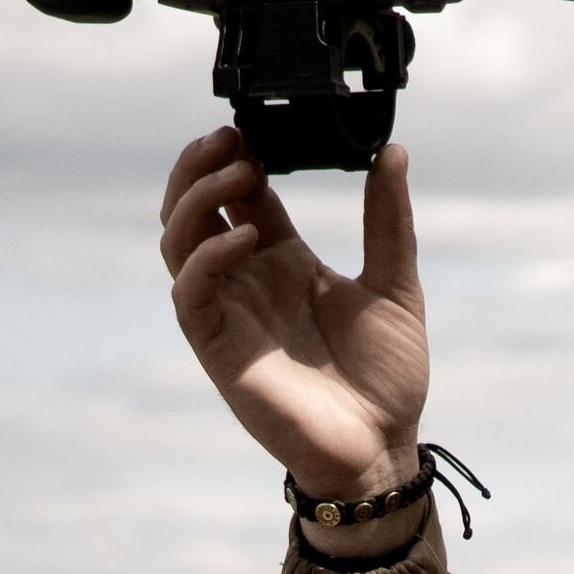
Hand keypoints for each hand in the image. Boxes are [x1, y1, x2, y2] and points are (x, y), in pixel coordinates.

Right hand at [158, 127, 428, 505]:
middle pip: (194, 207)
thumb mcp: (396, 285)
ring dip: (197, 198)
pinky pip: (191, 291)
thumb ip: (388, 221)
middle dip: (200, 166)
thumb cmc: (388, 377)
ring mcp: (228, 310)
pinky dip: (209, 257)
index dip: (237, 156)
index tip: (252, 127)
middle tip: (229, 138)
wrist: (381, 447)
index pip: (241, 195)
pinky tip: (245, 239)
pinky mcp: (217, 345)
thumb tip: (392, 152)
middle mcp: (247, 279)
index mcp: (284, 260)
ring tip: (238, 172)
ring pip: (177, 239)